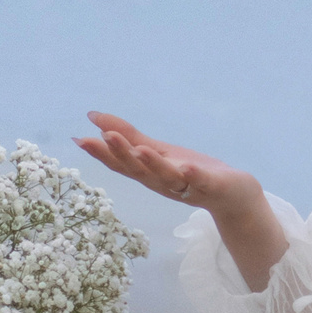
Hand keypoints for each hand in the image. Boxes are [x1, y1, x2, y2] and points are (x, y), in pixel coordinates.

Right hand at [77, 113, 258, 213]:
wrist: (231, 195)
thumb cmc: (190, 172)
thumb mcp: (156, 151)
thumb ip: (127, 136)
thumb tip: (92, 117)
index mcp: (147, 173)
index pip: (120, 163)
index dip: (100, 153)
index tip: (80, 140)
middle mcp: (162, 182)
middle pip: (138, 170)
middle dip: (120, 155)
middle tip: (102, 138)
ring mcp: (186, 186)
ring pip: (166, 176)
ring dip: (152, 164)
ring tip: (140, 150)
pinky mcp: (210, 186)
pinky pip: (200, 181)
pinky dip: (193, 175)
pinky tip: (186, 166)